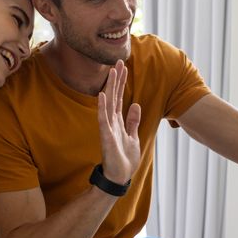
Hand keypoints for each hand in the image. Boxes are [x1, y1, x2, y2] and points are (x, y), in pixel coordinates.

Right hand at [98, 61, 141, 183]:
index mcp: (118, 121)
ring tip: (112, 72)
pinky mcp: (106, 137)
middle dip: (117, 79)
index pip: (119, 97)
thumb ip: (133, 121)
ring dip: (110, 87)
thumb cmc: (125, 159)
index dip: (121, 82)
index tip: (123, 66)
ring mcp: (108, 128)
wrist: (119, 177)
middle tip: (119, 61)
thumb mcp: (133, 137)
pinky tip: (102, 95)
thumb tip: (135, 104)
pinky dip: (102, 108)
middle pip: (114, 96)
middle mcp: (112, 122)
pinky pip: (103, 120)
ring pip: (109, 104)